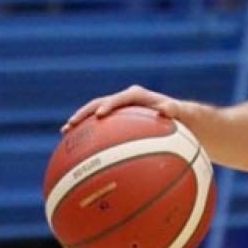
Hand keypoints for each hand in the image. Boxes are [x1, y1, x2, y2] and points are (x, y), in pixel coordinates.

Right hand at [62, 84, 193, 133]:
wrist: (181, 120)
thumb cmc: (183, 117)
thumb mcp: (182, 113)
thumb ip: (174, 110)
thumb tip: (166, 110)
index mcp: (138, 96)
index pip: (120, 98)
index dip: (109, 105)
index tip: (101, 115)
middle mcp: (125, 100)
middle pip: (99, 104)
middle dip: (84, 113)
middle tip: (72, 124)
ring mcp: (119, 111)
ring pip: (94, 115)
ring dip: (80, 123)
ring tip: (65, 133)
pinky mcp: (116, 122)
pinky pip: (100, 129)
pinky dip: (88, 136)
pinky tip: (77, 151)